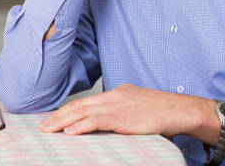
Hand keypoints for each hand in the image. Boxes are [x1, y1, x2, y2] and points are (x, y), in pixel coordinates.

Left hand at [39, 84, 219, 144]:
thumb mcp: (138, 106)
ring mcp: (118, 105)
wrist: (180, 110)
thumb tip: (109, 121)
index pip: (87, 101)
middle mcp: (115, 96)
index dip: (68, 109)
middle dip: (59, 115)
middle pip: (80, 105)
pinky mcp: (123, 118)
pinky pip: (96, 121)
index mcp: (118, 93)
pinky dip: (80, 126)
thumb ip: (123, 110)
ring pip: (84, 111)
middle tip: (43, 125)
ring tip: (49, 129)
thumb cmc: (163, 111)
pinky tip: (69, 132)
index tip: (54, 117)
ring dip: (63, 121)